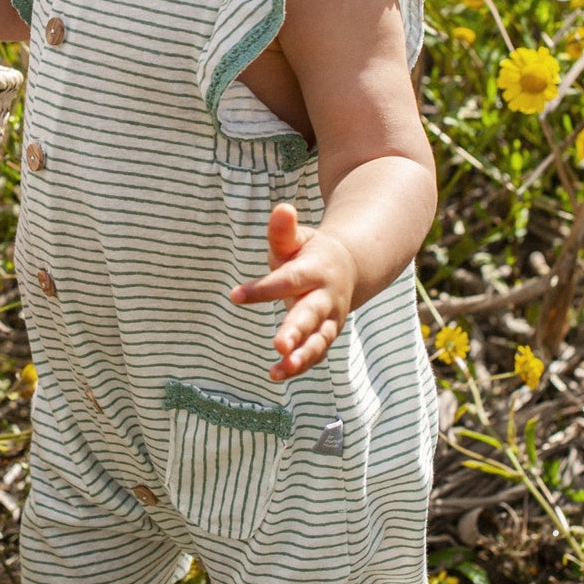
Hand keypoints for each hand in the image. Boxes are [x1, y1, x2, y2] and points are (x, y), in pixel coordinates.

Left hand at [230, 203, 357, 380]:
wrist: (349, 268)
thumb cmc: (310, 253)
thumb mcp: (298, 239)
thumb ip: (283, 230)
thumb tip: (282, 209)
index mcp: (315, 270)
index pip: (287, 280)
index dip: (262, 289)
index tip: (234, 296)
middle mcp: (325, 298)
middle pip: (310, 315)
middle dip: (295, 331)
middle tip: (278, 345)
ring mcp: (329, 320)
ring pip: (317, 341)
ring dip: (301, 357)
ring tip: (280, 369)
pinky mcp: (326, 335)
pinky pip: (314, 354)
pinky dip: (299, 365)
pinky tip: (275, 374)